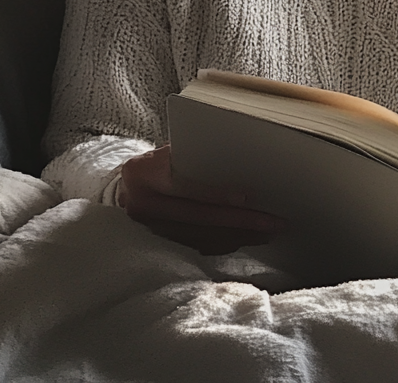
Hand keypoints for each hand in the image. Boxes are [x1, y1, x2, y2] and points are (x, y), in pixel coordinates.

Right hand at [119, 145, 284, 254]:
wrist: (125, 185)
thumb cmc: (158, 160)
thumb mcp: (170, 151)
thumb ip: (194, 157)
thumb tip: (241, 161)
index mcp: (145, 173)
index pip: (185, 186)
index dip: (216, 194)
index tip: (247, 199)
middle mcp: (143, 204)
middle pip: (198, 217)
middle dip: (239, 221)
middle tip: (271, 221)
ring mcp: (149, 227)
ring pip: (200, 236)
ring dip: (236, 236)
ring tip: (266, 232)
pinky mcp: (160, 242)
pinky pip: (196, 246)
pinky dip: (223, 243)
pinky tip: (245, 239)